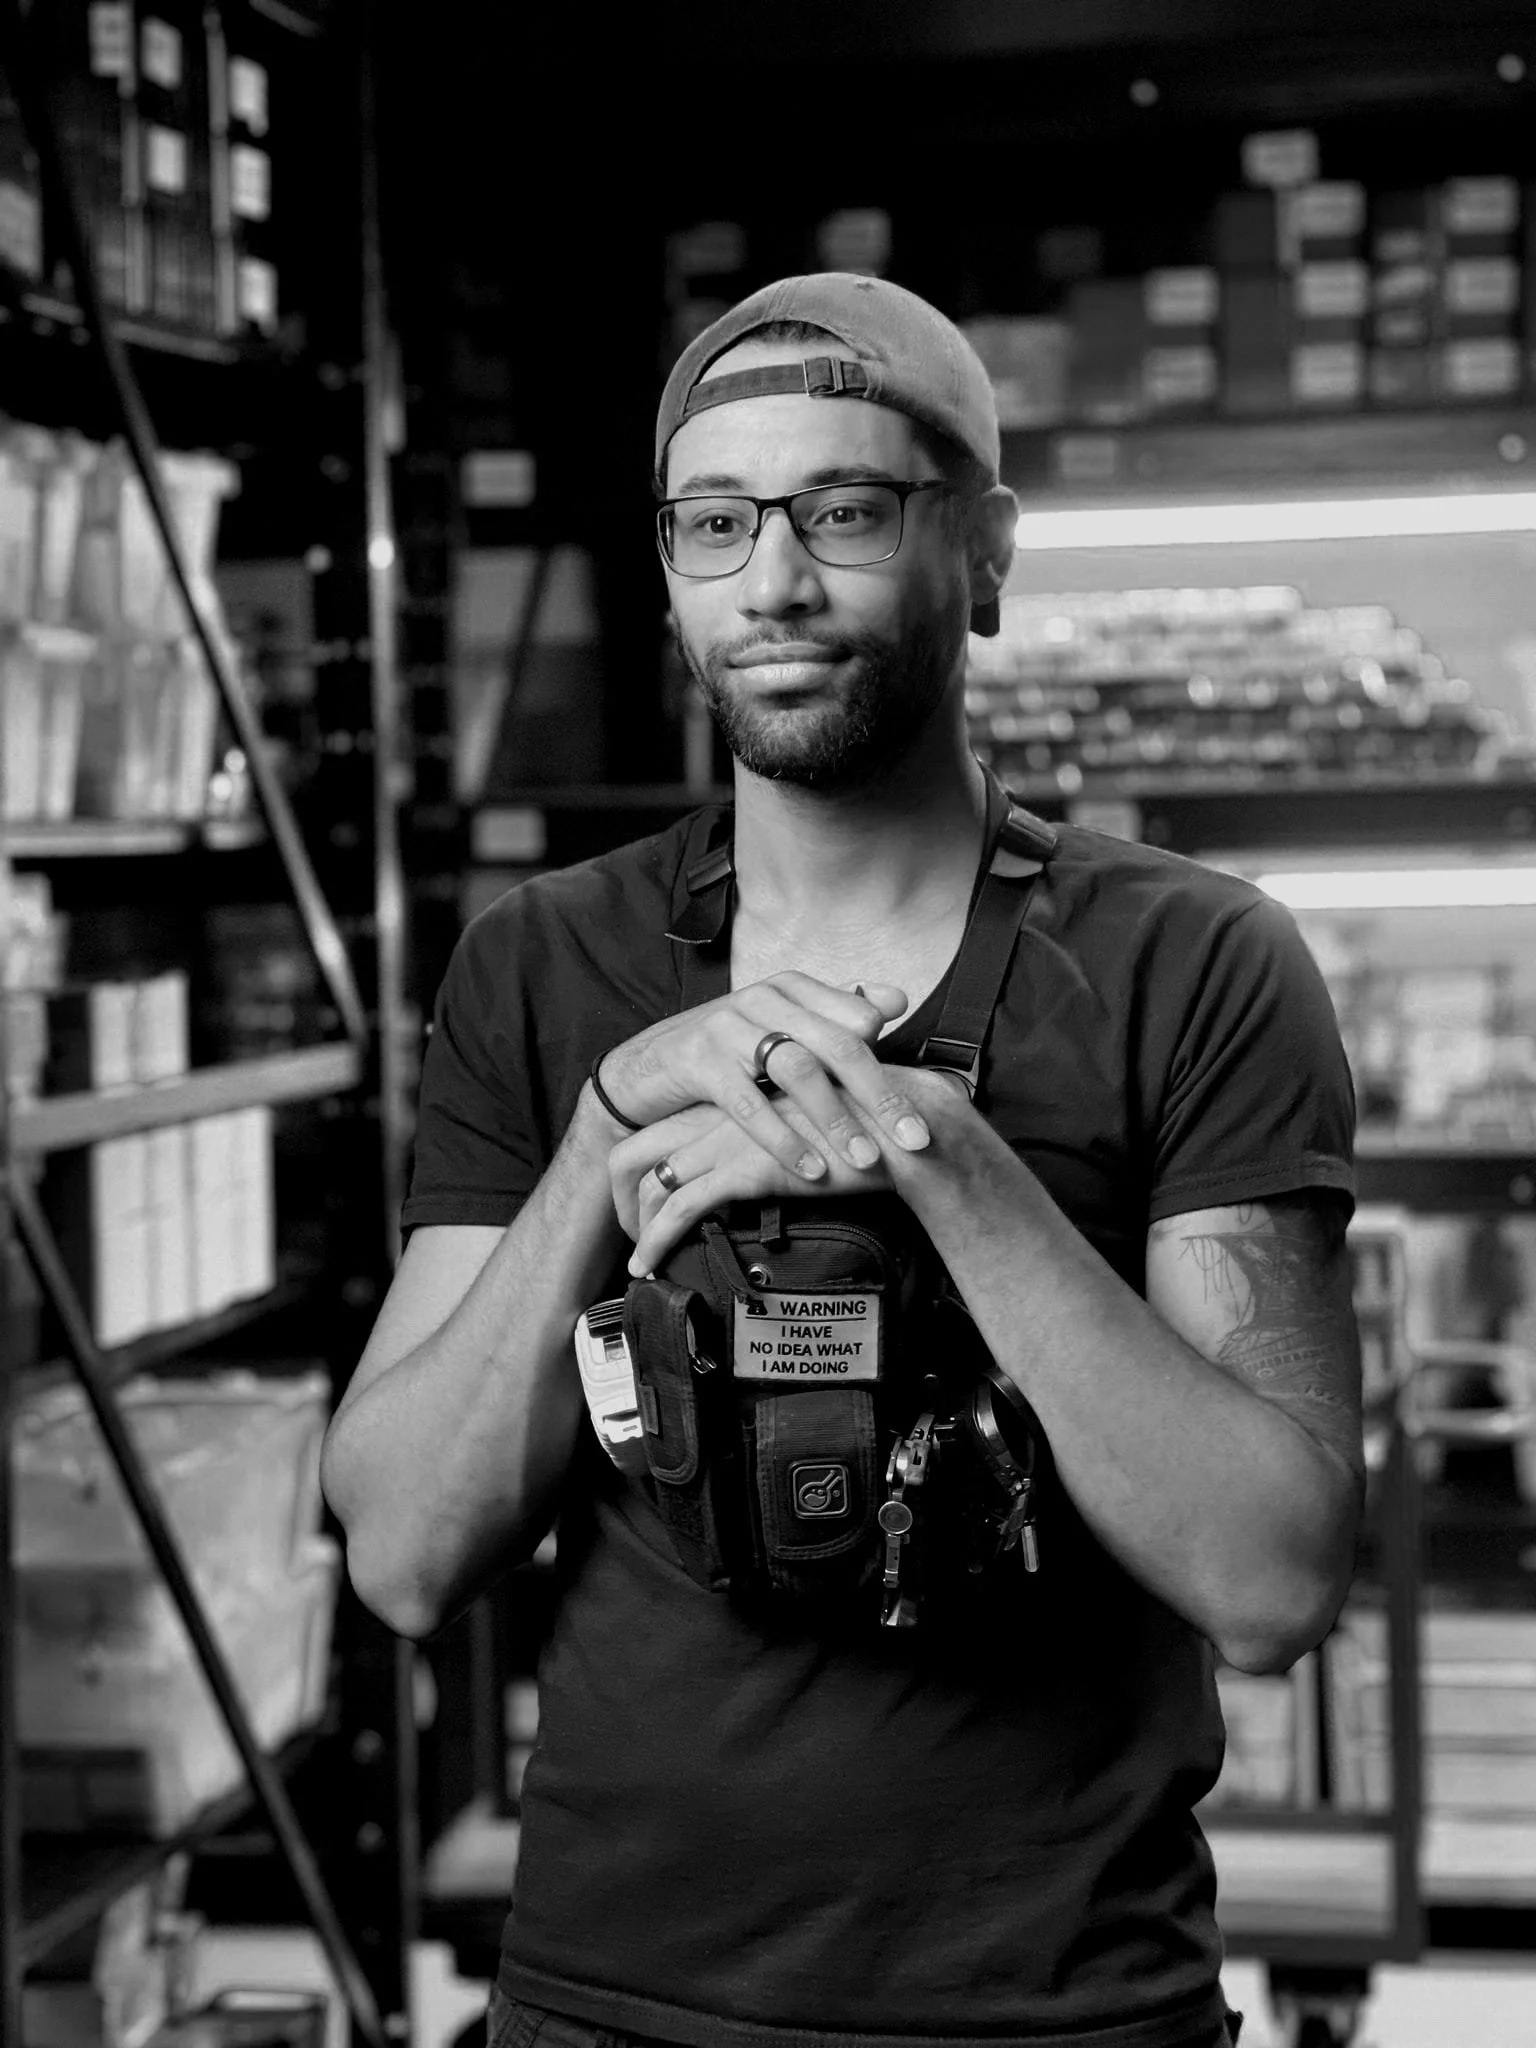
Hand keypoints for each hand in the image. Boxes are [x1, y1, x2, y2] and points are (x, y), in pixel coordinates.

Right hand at [591, 973, 936, 1184]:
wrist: (645, 1068)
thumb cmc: (727, 1054)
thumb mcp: (781, 1028)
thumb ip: (838, 1013)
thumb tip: (898, 999)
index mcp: (793, 988)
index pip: (858, 1021)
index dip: (894, 1065)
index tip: (926, 1108)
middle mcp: (764, 997)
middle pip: (837, 1045)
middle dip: (880, 1096)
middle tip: (914, 1141)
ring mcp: (727, 1025)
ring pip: (797, 1070)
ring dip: (836, 1119)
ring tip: (864, 1160)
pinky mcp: (697, 1059)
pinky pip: (747, 1102)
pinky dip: (782, 1138)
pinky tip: (809, 1168)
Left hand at [610, 1097, 891, 1274]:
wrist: (899, 1131)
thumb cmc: (867, 1132)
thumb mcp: (807, 1129)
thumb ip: (777, 1141)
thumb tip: (766, 1170)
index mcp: (734, 1101)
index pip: (659, 1130)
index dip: (641, 1169)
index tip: (645, 1204)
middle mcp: (722, 1114)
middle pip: (634, 1151)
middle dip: (620, 1198)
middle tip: (630, 1234)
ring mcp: (728, 1140)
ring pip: (651, 1184)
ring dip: (637, 1228)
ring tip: (640, 1260)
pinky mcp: (744, 1169)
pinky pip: (679, 1207)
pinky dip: (655, 1240)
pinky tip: (650, 1264)